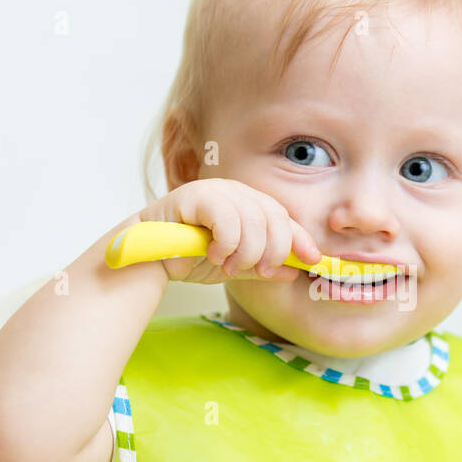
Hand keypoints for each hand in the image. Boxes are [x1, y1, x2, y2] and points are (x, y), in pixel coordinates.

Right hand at [139, 178, 320, 283]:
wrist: (148, 259)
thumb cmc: (187, 258)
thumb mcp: (233, 266)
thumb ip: (261, 267)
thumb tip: (292, 272)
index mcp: (248, 205)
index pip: (283, 218)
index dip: (301, 238)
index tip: (313, 260)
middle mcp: (236, 192)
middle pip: (275, 218)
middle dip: (273, 250)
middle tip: (260, 270)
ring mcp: (217, 190)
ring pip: (254, 220)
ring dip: (247, 251)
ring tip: (228, 265)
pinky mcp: (196, 194)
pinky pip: (228, 219)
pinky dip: (227, 243)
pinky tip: (214, 254)